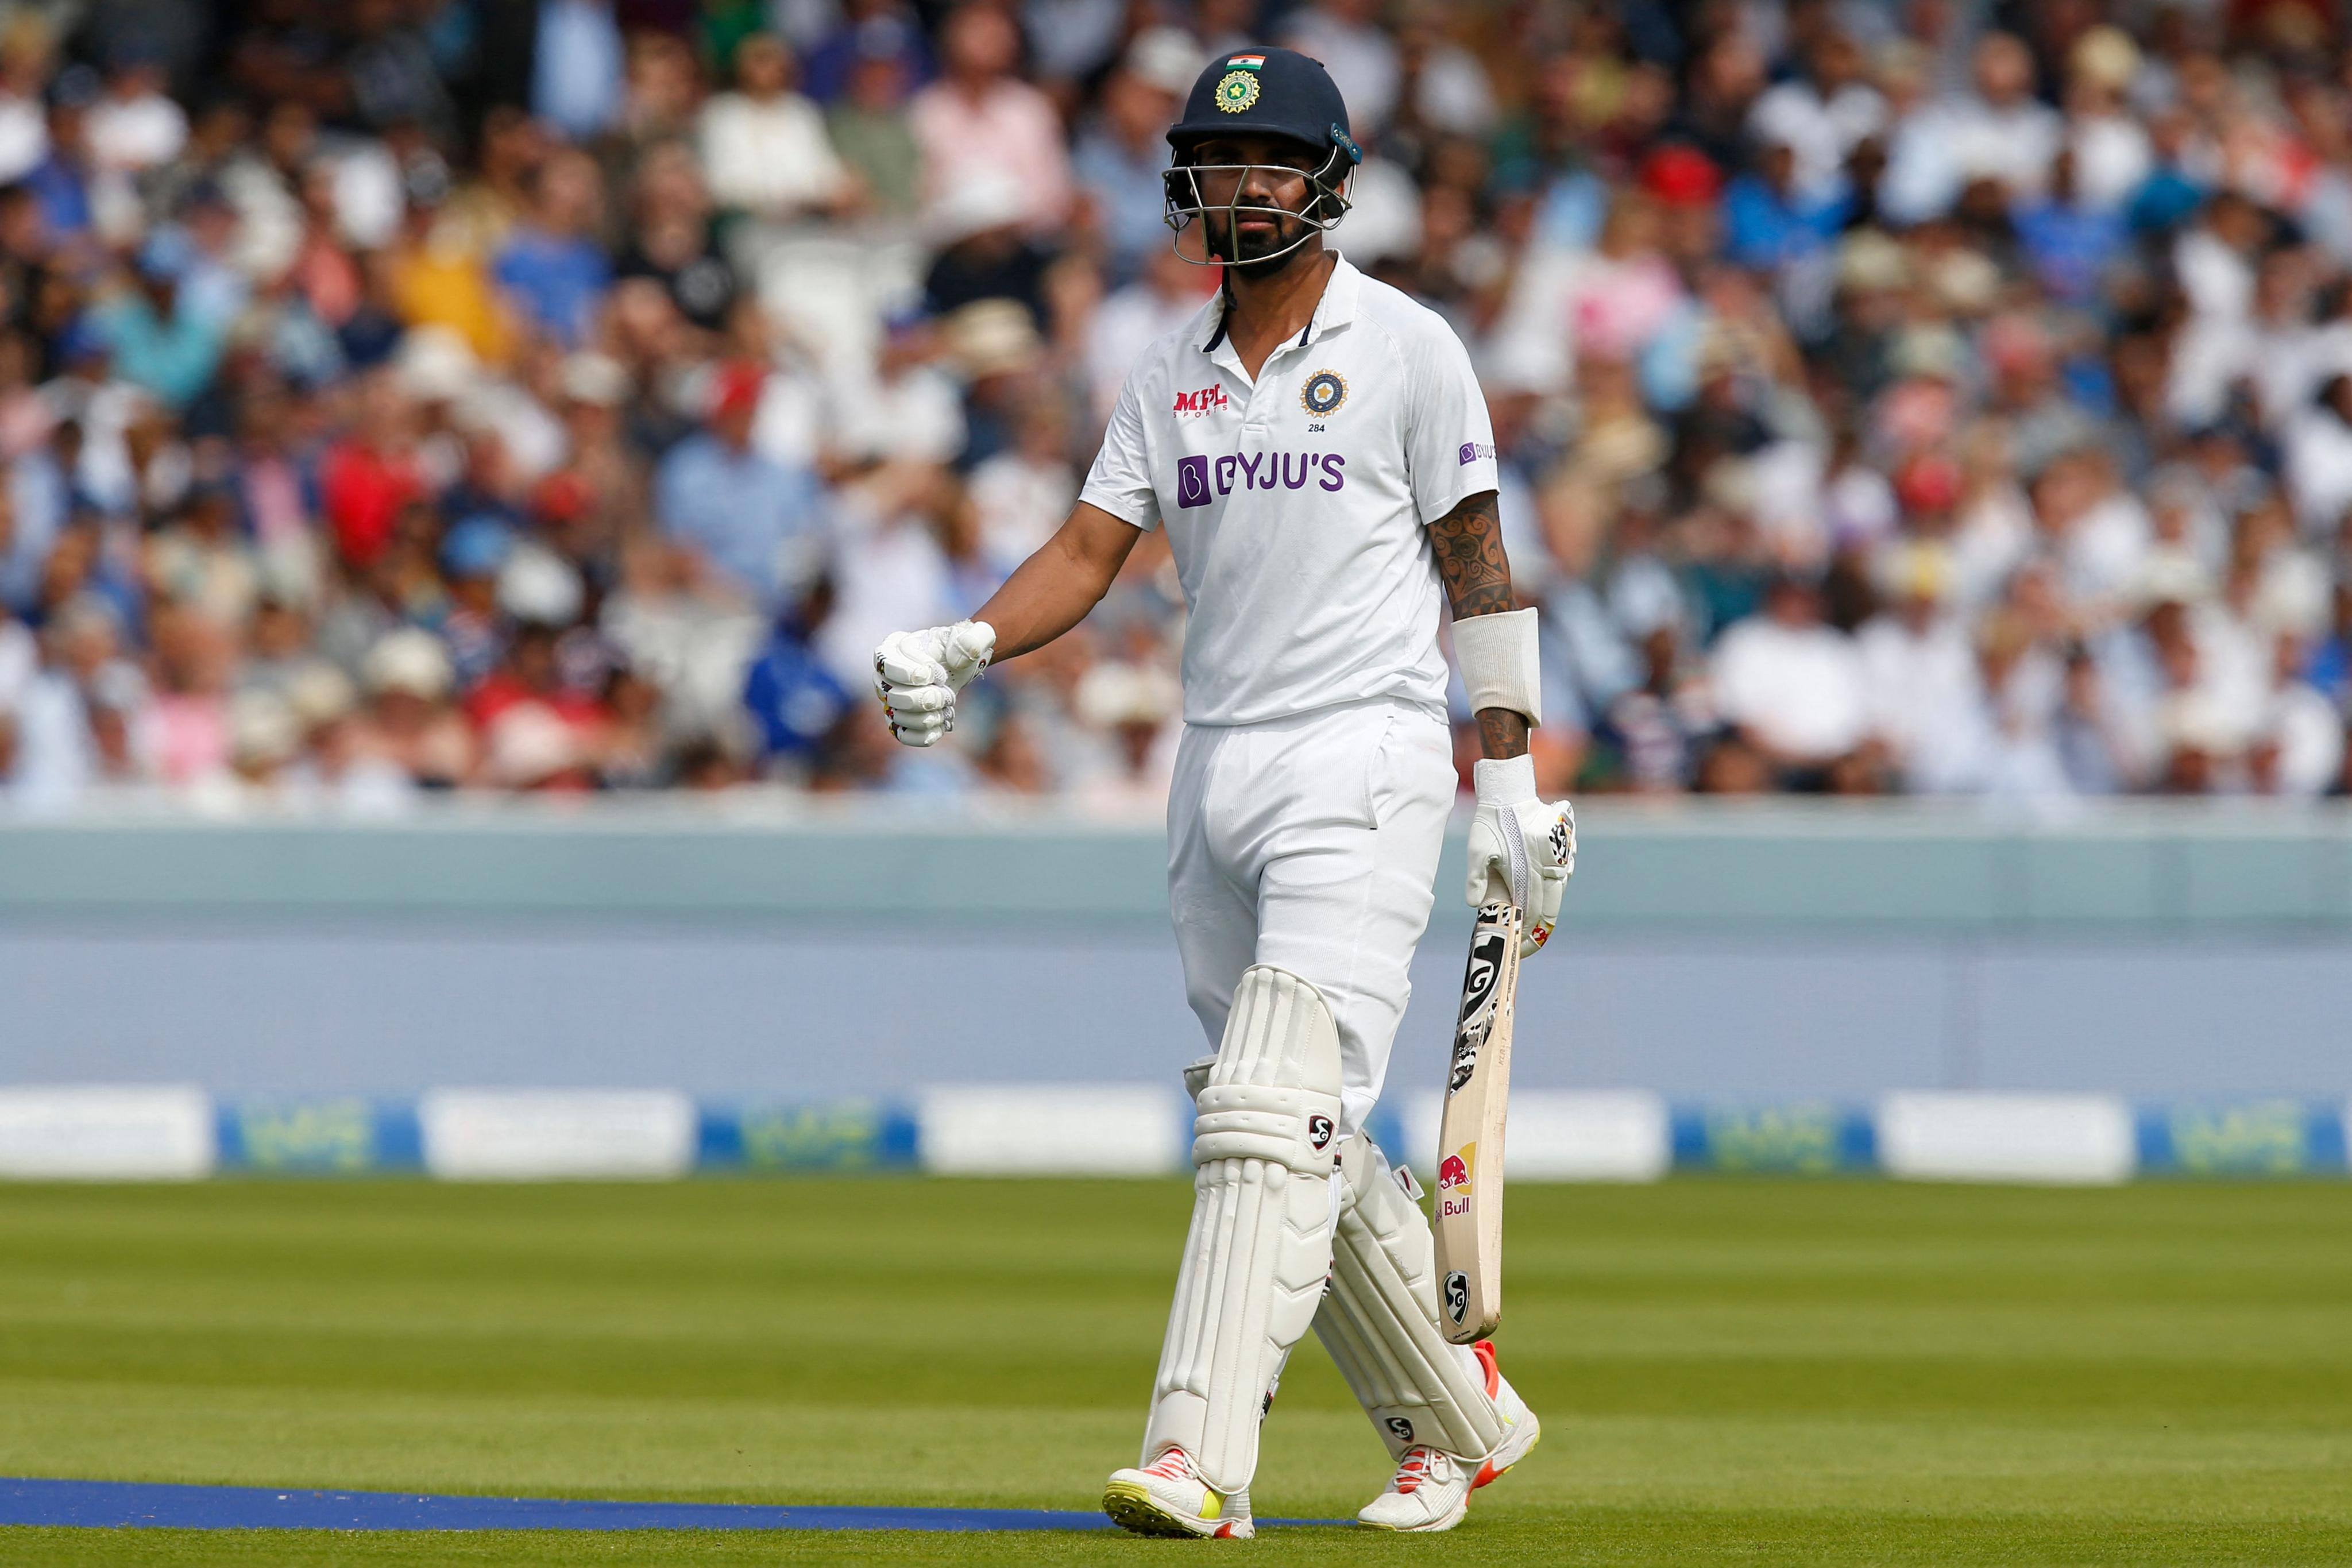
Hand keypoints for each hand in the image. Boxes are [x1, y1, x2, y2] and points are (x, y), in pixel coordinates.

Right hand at [873, 620, 995, 746]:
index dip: (914, 674)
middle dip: (925, 700)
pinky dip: (926, 734)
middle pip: (890, 696)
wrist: (959, 665)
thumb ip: (972, 640)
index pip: (887, 665)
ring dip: (929, 717)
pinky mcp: (900, 719)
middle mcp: (883, 674)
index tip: (941, 675)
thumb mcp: (973, 637)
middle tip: (948, 695)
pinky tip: (944, 724)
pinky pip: (903, 735)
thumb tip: (957, 659)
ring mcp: (889, 699)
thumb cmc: (961, 647)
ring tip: (948, 708)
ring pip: (897, 718)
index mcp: (893, 647)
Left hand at [1465, 755, 1575, 955]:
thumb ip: (1476, 879)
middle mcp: (1547, 869)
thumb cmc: (1492, 822)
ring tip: (1531, 921)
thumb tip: (1475, 905)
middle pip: (1550, 909)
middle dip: (1539, 930)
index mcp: (1526, 872)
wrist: (1511, 793)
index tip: (1518, 946)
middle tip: (1527, 942)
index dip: (1525, 933)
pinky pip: (1562, 875)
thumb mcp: (1477, 850)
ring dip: (1546, 908)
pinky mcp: (1564, 849)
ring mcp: (1559, 859)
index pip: (1530, 913)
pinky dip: (1553, 888)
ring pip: (1558, 893)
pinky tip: (1541, 892)